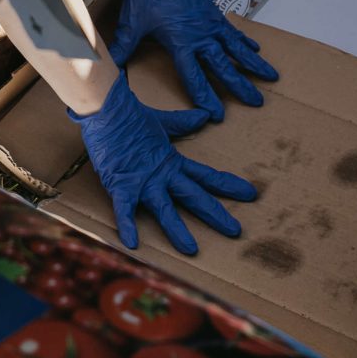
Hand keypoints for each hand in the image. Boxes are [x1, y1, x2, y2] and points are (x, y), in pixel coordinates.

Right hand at [73, 73, 259, 254]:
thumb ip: (183, 122)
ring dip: (178, 231)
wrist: (106, 109)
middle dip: (216, 214)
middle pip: (195, 197)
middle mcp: (163, 175)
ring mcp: (143, 182)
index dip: (229, 185)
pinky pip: (125, 210)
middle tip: (235, 231)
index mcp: (172, 162)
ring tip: (191, 249)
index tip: (250, 194)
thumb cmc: (130, 115)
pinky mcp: (121, 185)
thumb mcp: (161, 121)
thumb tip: (205, 115)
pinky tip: (133, 244)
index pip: (207, 176)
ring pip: (165, 210)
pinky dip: (128, 226)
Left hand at [109, 0, 277, 120]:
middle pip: (225, 67)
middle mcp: (201, 36)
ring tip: (271, 78)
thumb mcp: (133, 21)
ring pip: (237, 49)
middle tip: (257, 102)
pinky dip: (245, 42)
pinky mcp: (214, 13)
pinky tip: (256, 50)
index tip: (218, 114)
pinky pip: (234, 32)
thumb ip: (123, 46)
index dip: (206, 97)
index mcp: (181, 42)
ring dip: (254, 65)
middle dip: (240, 86)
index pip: (195, 77)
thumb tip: (109, 66)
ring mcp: (211, 24)